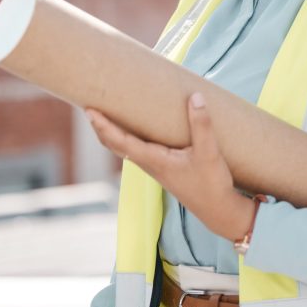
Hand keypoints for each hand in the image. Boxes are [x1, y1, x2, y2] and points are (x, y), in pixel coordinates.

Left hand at [86, 92, 255, 241]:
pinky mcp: (163, 167)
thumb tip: (195, 96)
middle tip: (90, 104)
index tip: (89, 111)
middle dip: (101, 126)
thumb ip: (201, 124)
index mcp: (154, 160)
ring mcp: (154, 167)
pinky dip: (127, 136)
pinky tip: (135, 126)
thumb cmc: (211, 184)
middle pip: (115, 144)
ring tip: (107, 111)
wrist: (217, 210)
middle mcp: (149, 164)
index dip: (103, 126)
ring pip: (124, 147)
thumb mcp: (209, 152)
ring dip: (111, 131)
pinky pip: (137, 149)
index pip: (120, 141)